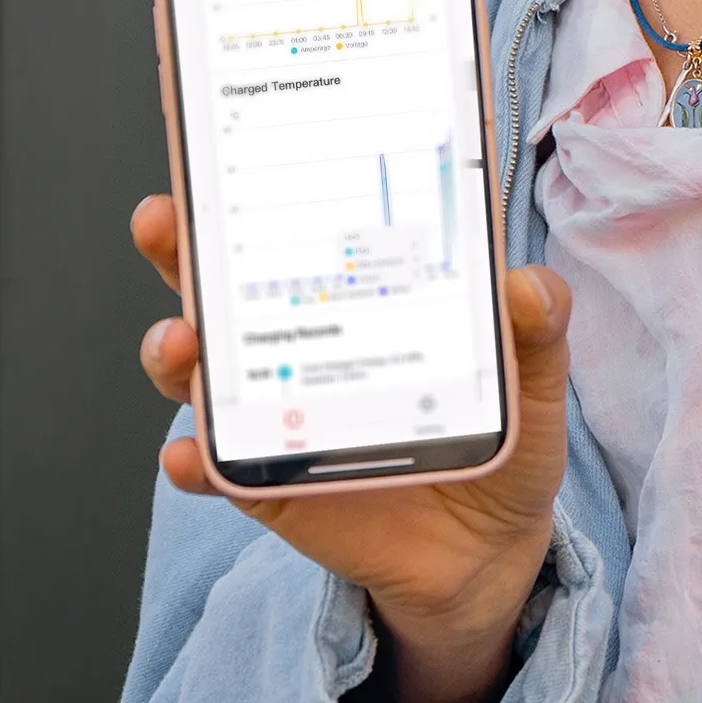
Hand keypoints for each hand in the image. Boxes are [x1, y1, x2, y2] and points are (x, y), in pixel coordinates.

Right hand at [130, 193, 572, 702]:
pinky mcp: (267, 481)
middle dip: (178, 247)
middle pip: (219, 286)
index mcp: (354, 300)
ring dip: (174, 350)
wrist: (485, 553)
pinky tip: (192, 453)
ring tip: (182, 342)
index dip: (249, 190)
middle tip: (165, 222)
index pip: (291, 232)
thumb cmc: (500, 446)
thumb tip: (530, 285)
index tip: (220, 149)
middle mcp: (298, 346)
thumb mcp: (531, 384)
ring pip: (199, 372)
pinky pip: (216, 469)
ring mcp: (274, 414)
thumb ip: (537, 333)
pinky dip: (194, 460)